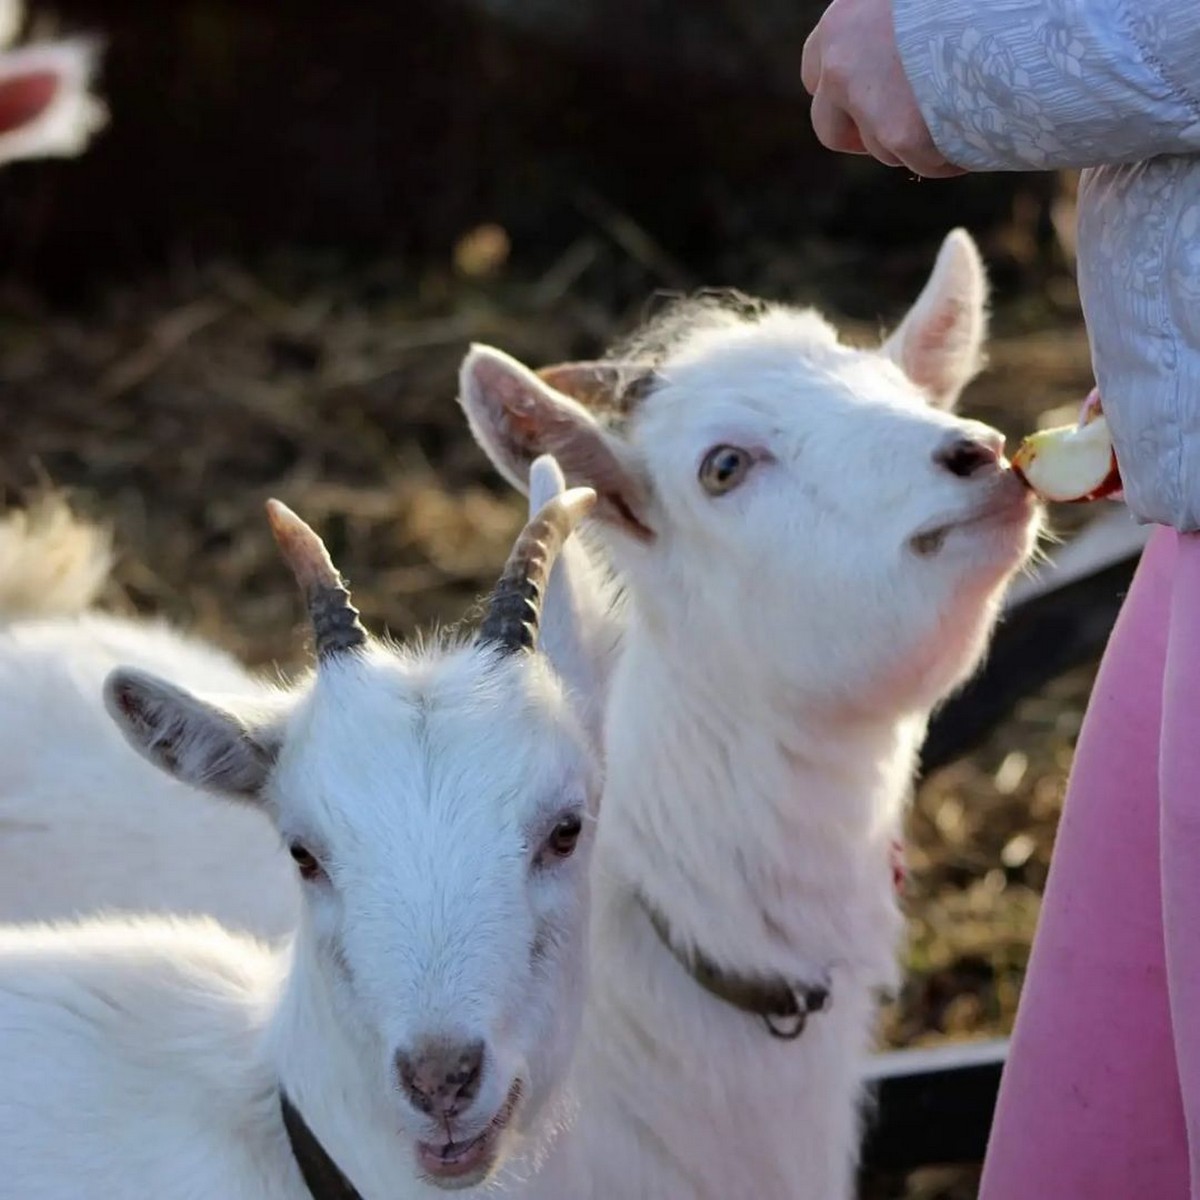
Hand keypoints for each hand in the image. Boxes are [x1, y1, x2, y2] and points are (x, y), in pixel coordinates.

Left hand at [801, 0, 965, 178]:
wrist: (1005, 2)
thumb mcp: (910, 5)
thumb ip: (891, 30)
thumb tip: (898, 60)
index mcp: (842, 24)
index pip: (816, 74)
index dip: (842, 94)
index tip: (870, 97)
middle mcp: (841, 65)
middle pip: (830, 129)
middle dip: (863, 137)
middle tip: (904, 130)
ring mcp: (869, 103)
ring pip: (881, 150)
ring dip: (914, 145)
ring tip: (959, 117)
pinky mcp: (902, 135)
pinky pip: (923, 164)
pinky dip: (948, 159)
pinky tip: (978, 139)